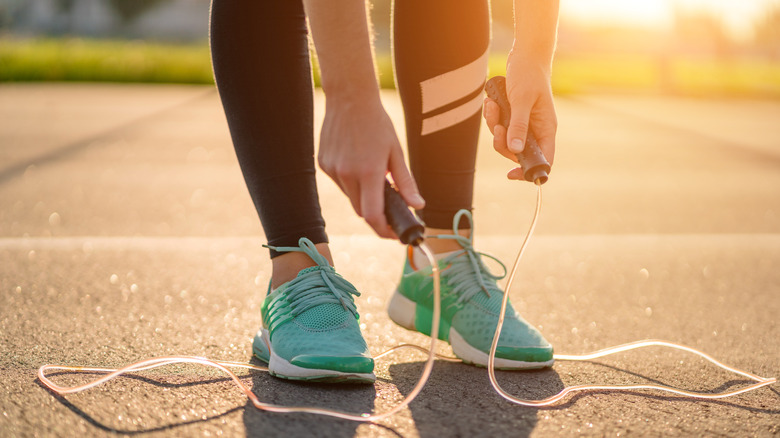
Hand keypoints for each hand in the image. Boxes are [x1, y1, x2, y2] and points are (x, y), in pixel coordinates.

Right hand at [318, 96, 424, 237]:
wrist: (349, 98)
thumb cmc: (377, 123)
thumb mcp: (396, 152)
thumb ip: (406, 182)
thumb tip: (418, 206)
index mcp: (369, 171)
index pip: (373, 215)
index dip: (383, 230)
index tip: (393, 234)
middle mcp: (347, 174)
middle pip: (361, 210)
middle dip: (375, 214)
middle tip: (389, 210)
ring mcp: (332, 169)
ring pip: (350, 197)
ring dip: (363, 196)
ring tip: (372, 174)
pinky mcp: (323, 164)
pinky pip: (340, 183)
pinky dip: (351, 182)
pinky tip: (357, 162)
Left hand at [483, 52, 556, 180]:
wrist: (525, 55)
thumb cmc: (528, 75)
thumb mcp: (522, 100)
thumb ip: (518, 125)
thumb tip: (515, 150)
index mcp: (547, 129)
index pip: (544, 159)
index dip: (529, 171)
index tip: (511, 174)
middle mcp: (537, 129)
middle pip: (518, 152)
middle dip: (503, 143)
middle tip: (498, 127)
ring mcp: (525, 124)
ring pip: (506, 140)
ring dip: (495, 126)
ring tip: (492, 106)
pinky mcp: (514, 117)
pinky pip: (500, 127)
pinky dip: (493, 117)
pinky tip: (491, 102)